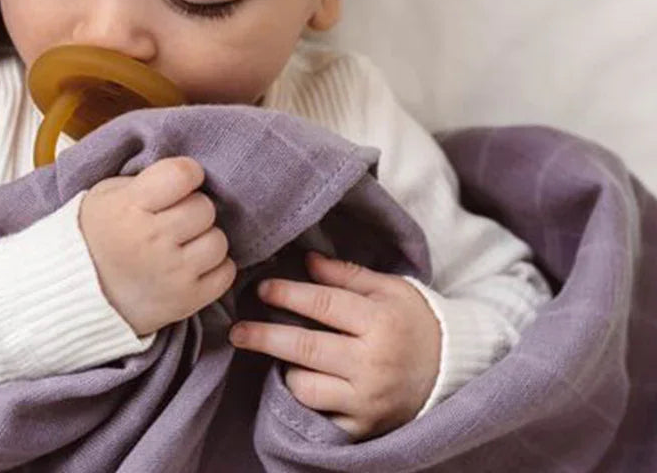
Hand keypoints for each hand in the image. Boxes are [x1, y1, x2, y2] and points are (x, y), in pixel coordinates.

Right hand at [79, 156, 236, 336]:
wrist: (77, 293)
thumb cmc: (97, 234)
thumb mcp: (108, 194)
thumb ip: (147, 180)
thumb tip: (189, 173)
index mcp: (129, 207)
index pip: (183, 174)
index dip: (187, 174)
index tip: (180, 182)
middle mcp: (152, 240)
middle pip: (204, 207)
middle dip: (193, 208)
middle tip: (174, 218)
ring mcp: (171, 273)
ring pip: (218, 241)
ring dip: (204, 239)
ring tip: (183, 244)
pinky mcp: (185, 301)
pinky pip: (225, 273)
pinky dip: (213, 268)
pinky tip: (191, 264)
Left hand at [229, 252, 440, 438]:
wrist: (453, 371)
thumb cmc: (415, 321)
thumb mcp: (388, 288)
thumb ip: (346, 274)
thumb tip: (305, 260)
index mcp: (381, 323)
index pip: (323, 306)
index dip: (287, 294)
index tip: (261, 288)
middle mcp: (373, 365)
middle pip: (305, 349)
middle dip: (264, 337)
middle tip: (236, 330)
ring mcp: (368, 401)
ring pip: (306, 386)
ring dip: (286, 368)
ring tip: (280, 355)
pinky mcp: (364, 427)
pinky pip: (319, 413)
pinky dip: (305, 396)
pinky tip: (298, 379)